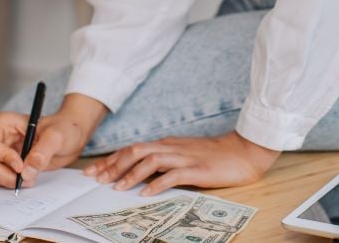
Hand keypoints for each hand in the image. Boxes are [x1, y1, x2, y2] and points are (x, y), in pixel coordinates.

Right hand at [0, 93, 106, 187]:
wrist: (71, 137)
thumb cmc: (64, 129)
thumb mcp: (57, 136)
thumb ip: (43, 151)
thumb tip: (27, 170)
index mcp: (4, 123)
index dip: (2, 158)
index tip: (21, 166)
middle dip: (3, 174)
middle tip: (25, 180)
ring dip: (3, 181)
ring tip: (27, 180)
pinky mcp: (3, 165)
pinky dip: (5, 184)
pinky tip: (24, 180)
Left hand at [84, 131, 280, 195]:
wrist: (244, 151)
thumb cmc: (215, 155)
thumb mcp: (185, 155)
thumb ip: (165, 161)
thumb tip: (142, 174)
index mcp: (167, 144)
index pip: (133, 149)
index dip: (111, 160)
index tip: (95, 171)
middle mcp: (172, 147)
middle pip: (135, 152)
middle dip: (113, 166)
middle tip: (97, 180)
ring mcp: (184, 157)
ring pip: (150, 161)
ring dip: (131, 174)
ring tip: (116, 188)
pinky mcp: (197, 169)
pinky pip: (173, 175)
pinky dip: (157, 184)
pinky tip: (147, 194)